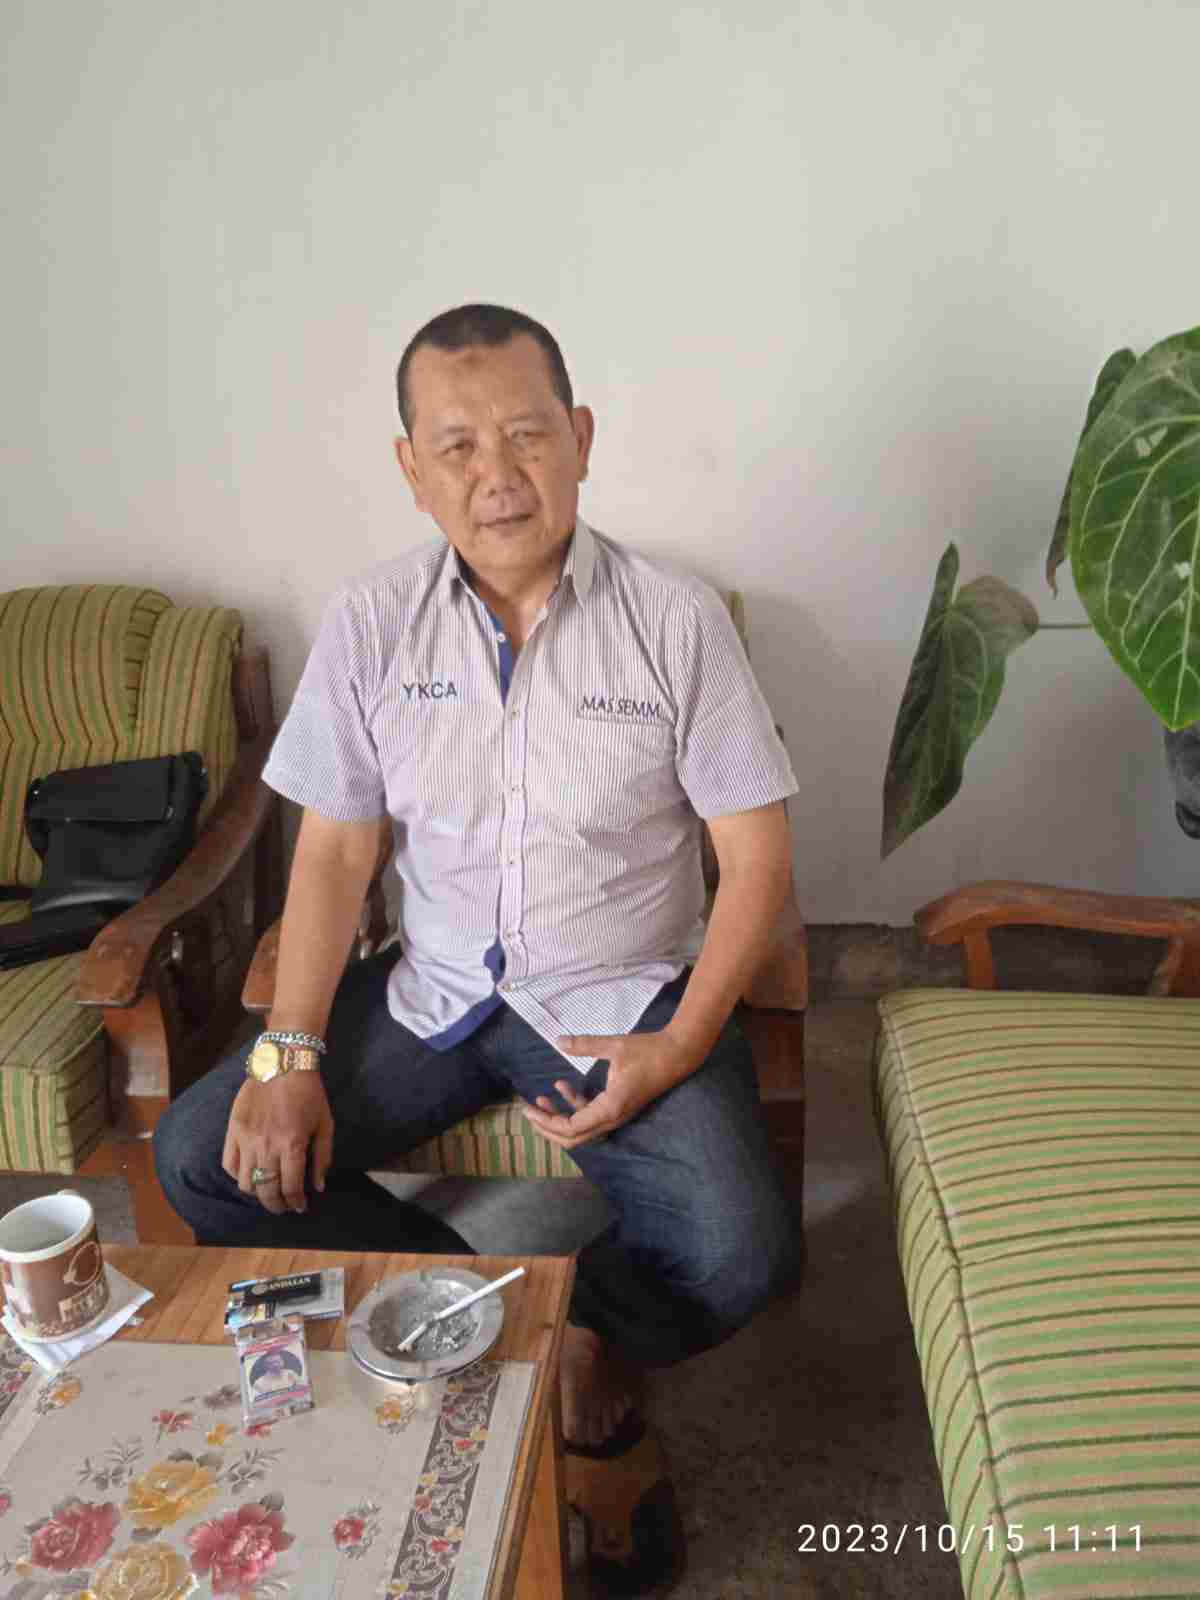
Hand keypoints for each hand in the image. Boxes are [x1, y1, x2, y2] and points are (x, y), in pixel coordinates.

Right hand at [222, 1073, 334, 1214]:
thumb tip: (319, 1187)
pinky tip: (250, 1174)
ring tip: (267, 1190)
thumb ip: (322, 1157)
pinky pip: (229, 1165)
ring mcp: (247, 1139)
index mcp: (292, 1144)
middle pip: (267, 1191)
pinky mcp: (233, 1130)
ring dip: (257, 1193)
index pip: (291, 1187)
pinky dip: (238, 1176)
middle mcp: (267, 1146)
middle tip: (283, 1206)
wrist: (283, 1063)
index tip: (300, 1206)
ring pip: (245, 1183)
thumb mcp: (325, 1124)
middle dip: (277, 1205)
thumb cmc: (309, 1094)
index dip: (296, 1202)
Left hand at [519, 1030, 698, 1149]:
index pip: (571, 1128)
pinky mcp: (619, 1107)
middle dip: (548, 1127)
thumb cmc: (648, 1050)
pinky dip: (575, 1104)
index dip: (546, 1122)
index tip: (527, 1108)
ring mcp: (617, 1115)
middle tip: (528, 1111)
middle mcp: (612, 1118)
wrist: (678, 1054)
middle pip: (573, 1138)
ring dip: (559, 1116)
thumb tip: (558, 1040)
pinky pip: (591, 1115)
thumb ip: (585, 1045)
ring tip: (539, 1098)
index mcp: (610, 1107)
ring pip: (581, 1128)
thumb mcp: (614, 1045)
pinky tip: (561, 1085)